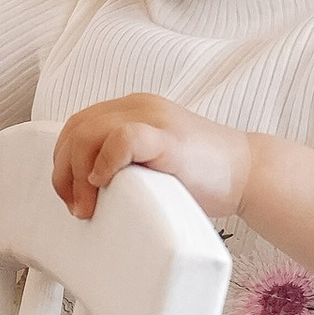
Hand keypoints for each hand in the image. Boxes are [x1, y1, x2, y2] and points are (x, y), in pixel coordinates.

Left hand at [49, 94, 252, 224]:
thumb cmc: (202, 176)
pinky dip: (106, 161)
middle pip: (77, 129)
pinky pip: (123, 138)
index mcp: (133, 109)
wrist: (250, 173)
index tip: (70, 196)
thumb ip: (121, 160)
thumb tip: (82, 188)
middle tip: (77, 207)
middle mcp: (140, 106)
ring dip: (79, 175)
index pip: (77, 125)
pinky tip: (106, 183)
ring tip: (89, 206)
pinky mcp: (169, 139)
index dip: (63, 162)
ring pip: (90, 132)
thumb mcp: (151, 160)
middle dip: (65, 172)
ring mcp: (155, 119)